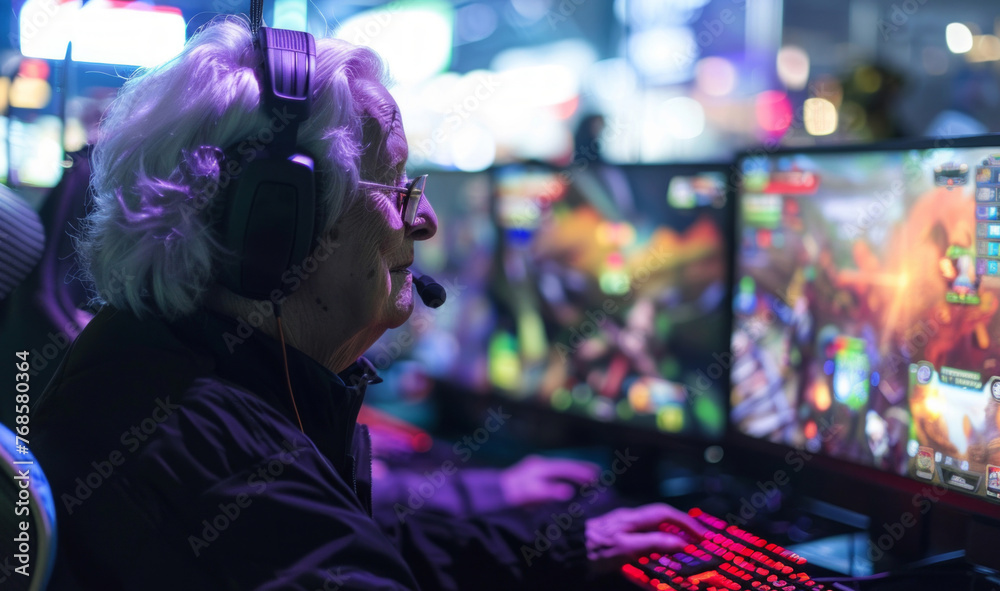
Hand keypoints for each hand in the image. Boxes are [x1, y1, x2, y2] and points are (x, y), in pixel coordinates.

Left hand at [499, 455, 599, 505]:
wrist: (488, 495)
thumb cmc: (510, 496)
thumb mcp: (529, 495)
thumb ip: (548, 492)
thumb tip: (568, 491)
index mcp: (538, 467)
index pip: (565, 468)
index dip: (580, 472)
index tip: (595, 477)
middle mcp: (537, 464)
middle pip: (563, 466)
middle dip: (580, 470)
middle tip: (597, 474)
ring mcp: (533, 468)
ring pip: (558, 469)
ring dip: (573, 473)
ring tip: (588, 478)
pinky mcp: (530, 474)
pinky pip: (552, 474)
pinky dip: (563, 476)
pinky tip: (569, 482)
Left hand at [584, 503, 708, 573]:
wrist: (565, 551)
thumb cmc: (593, 549)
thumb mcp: (625, 547)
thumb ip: (652, 543)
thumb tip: (679, 542)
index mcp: (632, 518)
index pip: (664, 513)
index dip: (685, 522)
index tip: (701, 535)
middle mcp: (628, 521)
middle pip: (660, 520)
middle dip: (680, 529)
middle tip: (698, 542)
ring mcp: (621, 530)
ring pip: (652, 532)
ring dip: (669, 539)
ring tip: (683, 553)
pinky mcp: (616, 542)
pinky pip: (640, 544)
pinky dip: (653, 552)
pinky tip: (657, 565)